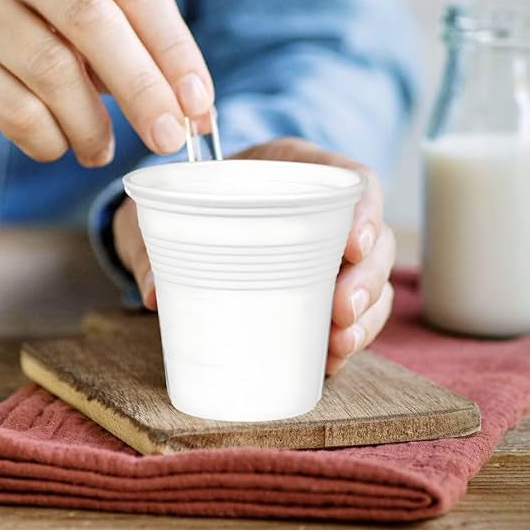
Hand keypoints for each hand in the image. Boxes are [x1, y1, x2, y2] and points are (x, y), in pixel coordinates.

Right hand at [0, 0, 212, 180]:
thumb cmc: (31, 36)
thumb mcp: (87, 28)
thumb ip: (139, 54)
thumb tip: (195, 113)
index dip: (175, 50)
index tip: (199, 104)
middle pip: (96, 22)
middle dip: (143, 90)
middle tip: (168, 138)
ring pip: (55, 72)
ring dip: (91, 126)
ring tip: (100, 151)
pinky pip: (17, 110)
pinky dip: (49, 141)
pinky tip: (57, 146)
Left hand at [113, 137, 395, 373]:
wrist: (188, 216)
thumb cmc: (187, 201)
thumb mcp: (172, 211)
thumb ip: (158, 244)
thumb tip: (154, 293)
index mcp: (297, 170)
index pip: (354, 182)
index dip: (367, 212)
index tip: (355, 247)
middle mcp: (322, 211)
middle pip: (374, 242)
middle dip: (366, 281)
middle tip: (341, 312)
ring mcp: (327, 252)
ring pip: (372, 282)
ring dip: (365, 317)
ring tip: (339, 345)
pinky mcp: (320, 288)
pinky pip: (353, 313)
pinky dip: (349, 337)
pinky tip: (331, 359)